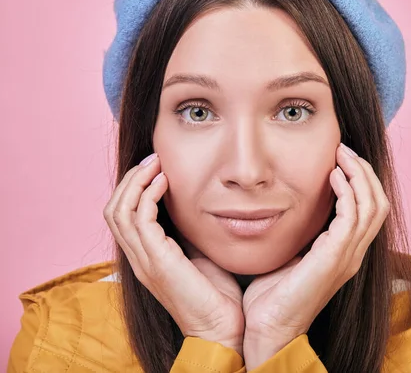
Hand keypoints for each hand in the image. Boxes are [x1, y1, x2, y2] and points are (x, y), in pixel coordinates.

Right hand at [103, 153, 244, 354]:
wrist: (221, 329)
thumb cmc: (215, 295)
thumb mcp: (197, 256)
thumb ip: (187, 234)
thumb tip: (194, 207)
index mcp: (145, 256)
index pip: (122, 215)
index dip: (133, 188)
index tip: (156, 168)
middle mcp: (138, 258)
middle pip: (113, 209)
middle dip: (130, 179)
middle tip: (153, 160)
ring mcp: (144, 260)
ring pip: (118, 210)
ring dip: (136, 181)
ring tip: (156, 164)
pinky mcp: (156, 261)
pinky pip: (140, 219)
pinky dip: (148, 195)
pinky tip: (166, 182)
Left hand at [242, 143, 390, 368]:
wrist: (270, 328)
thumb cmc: (273, 296)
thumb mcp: (291, 255)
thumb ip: (300, 233)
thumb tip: (288, 205)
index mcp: (345, 252)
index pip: (369, 209)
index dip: (360, 181)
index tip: (341, 159)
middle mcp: (354, 253)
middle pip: (378, 203)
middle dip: (364, 171)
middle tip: (344, 150)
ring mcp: (349, 256)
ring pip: (373, 205)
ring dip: (359, 174)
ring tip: (342, 155)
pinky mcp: (337, 257)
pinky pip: (353, 215)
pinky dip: (347, 191)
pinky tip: (332, 176)